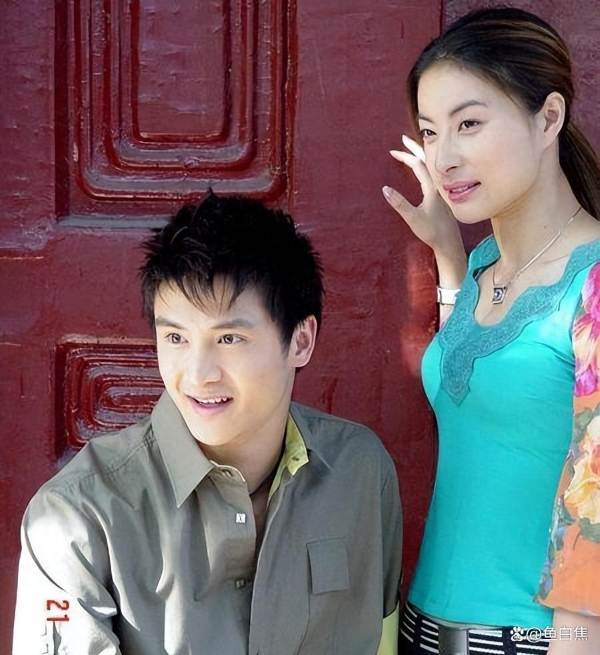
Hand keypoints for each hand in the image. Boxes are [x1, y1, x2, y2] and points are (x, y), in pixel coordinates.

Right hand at [383, 135, 462, 258]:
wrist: (449, 242)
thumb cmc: (432, 232)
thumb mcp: (413, 218)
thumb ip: (399, 204)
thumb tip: (384, 189)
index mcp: (432, 188)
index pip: (418, 165)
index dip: (405, 156)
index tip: (392, 151)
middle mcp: (438, 186)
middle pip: (426, 161)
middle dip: (414, 149)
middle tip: (403, 139)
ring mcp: (440, 190)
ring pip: (430, 167)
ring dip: (420, 157)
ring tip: (411, 150)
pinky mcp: (440, 196)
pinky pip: (432, 174)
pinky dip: (424, 167)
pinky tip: (420, 170)